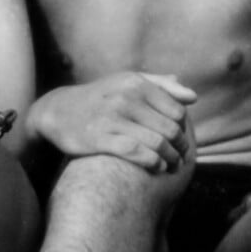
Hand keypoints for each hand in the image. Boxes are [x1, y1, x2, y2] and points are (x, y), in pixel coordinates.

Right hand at [30, 72, 196, 171]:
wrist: (58, 111)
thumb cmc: (100, 98)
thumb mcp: (127, 83)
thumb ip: (161, 86)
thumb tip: (192, 97)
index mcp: (135, 83)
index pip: (176, 111)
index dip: (184, 129)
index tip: (181, 140)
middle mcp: (124, 98)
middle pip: (170, 129)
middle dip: (180, 148)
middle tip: (181, 158)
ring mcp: (111, 118)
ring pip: (157, 143)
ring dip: (171, 159)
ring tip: (172, 166)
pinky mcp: (99, 138)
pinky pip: (137, 153)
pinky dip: (153, 163)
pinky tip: (157, 167)